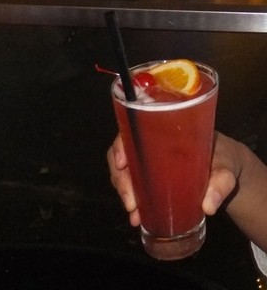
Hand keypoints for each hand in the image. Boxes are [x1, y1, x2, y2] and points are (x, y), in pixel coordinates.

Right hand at [107, 131, 238, 224]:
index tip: (121, 164)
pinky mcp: (152, 178)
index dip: (121, 145)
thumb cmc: (224, 160)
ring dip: (125, 192)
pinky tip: (137, 217)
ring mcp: (150, 161)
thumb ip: (221, 183)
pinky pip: (134, 185)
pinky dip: (132, 201)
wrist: (227, 170)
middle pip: (124, 153)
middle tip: (131, 203)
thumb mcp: (226, 168)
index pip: (133, 130)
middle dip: (121, 179)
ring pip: (124, 171)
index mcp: (165, 131)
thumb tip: (207, 206)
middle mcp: (152, 143)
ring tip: (134, 214)